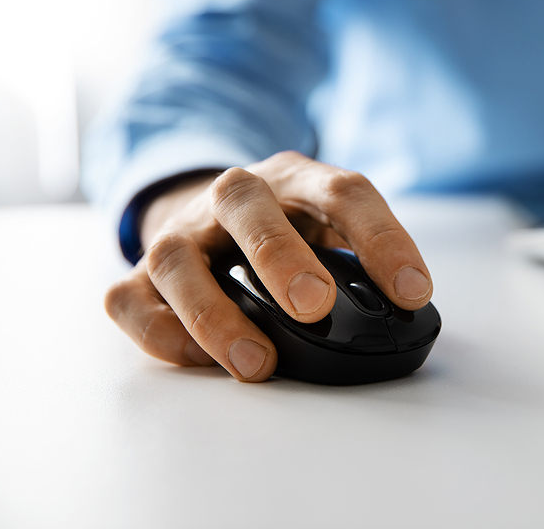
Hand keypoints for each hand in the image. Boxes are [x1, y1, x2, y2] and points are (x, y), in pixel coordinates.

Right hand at [104, 151, 432, 381]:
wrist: (210, 214)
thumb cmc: (286, 229)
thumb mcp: (328, 227)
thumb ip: (357, 259)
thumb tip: (400, 312)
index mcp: (294, 181)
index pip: (342, 193)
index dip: (381, 239)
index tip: (413, 291)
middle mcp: (231, 197)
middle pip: (245, 204)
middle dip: (278, 255)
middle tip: (314, 308)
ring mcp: (180, 233)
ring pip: (175, 258)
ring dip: (214, 313)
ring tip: (257, 362)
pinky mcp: (139, 275)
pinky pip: (130, 300)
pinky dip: (163, 334)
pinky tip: (201, 358)